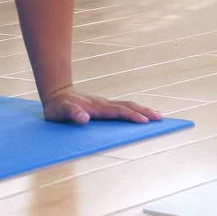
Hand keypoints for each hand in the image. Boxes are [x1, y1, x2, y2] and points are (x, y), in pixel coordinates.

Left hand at [42, 86, 162, 124]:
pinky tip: (141, 116)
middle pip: (127, 106)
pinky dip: (135, 111)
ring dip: (142, 110)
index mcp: (96, 107)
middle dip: (144, 112)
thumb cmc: (57, 106)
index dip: (131, 116)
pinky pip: (122, 108)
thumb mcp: (59, 112)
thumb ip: (71, 113)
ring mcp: (104, 104)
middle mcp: (103, 104)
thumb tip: (84, 118)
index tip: (144, 121)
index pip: (118, 112)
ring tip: (157, 117)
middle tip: (160, 118)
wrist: (56, 94)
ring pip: (127, 106)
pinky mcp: (103, 107)